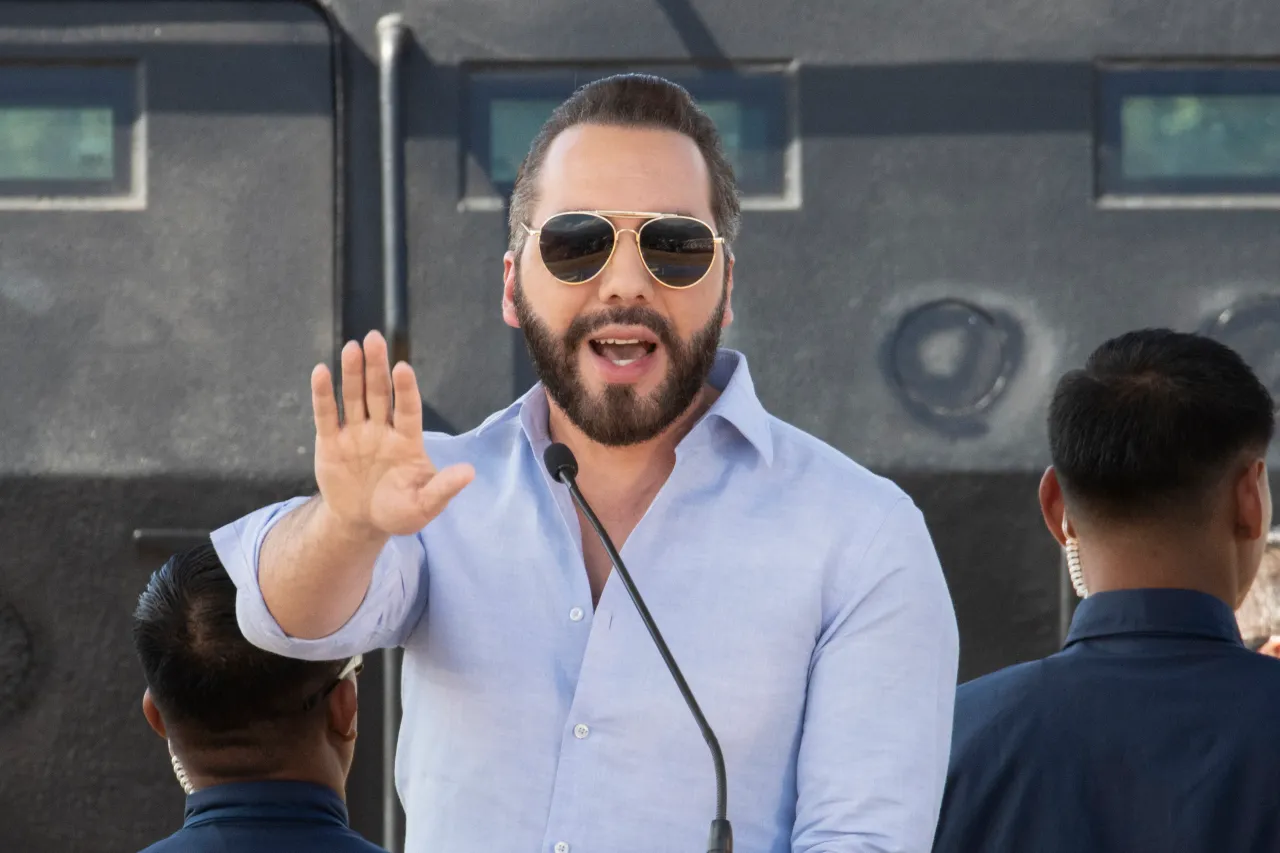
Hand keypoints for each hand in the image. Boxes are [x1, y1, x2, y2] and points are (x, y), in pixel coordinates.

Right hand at [310, 331, 473, 536]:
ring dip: (353, 372)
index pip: (408, 408)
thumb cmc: (398, 512)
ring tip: (353, 347)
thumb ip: (443, 488)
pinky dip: (323, 394)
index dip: (405, 389)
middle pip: (379, 393)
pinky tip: (322, 371)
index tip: (403, 367)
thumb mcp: (424, 505)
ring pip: (353, 396)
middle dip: (376, 367)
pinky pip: (327, 414)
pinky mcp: (330, 441)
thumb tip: (470, 473)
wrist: (362, 523)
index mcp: (407, 440)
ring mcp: (355, 433)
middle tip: (375, 338)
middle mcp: (381, 429)